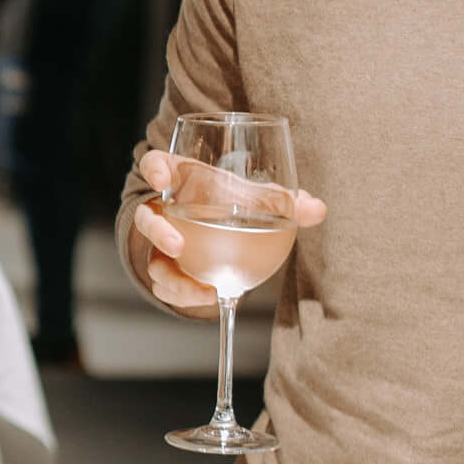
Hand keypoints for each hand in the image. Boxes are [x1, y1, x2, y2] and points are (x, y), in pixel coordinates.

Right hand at [128, 147, 329, 313]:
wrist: (222, 232)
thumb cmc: (233, 202)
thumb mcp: (257, 198)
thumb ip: (287, 203)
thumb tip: (317, 209)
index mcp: (180, 181)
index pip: (155, 165)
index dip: (154, 169)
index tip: (162, 179)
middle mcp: (164, 212)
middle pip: (146, 218)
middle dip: (158, 232)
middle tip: (178, 246)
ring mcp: (162, 246)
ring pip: (154, 262)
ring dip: (173, 279)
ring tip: (204, 290)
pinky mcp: (168, 272)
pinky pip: (169, 287)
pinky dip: (188, 296)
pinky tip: (214, 298)